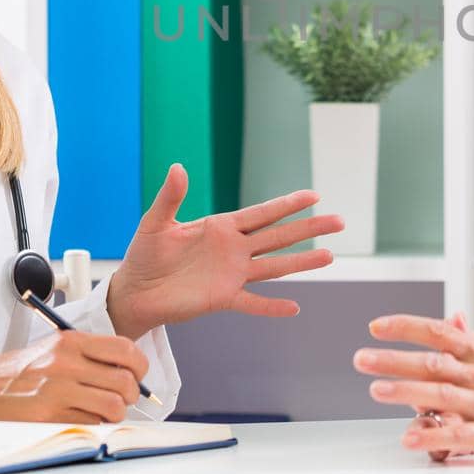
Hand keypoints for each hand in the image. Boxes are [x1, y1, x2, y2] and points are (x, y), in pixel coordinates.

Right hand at [0, 330, 148, 423]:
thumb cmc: (16, 372)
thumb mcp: (52, 349)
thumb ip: (88, 355)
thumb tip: (128, 370)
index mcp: (70, 342)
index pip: (125, 349)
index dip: (139, 366)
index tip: (137, 375)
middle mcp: (66, 363)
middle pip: (125, 382)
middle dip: (130, 395)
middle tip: (120, 399)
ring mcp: (58, 391)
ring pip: (113, 407)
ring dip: (113, 415)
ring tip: (100, 413)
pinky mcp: (49, 416)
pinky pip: (91, 425)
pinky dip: (93, 427)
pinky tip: (79, 420)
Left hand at [107, 163, 344, 340]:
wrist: (134, 292)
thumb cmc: (144, 254)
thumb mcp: (156, 221)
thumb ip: (171, 196)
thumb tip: (178, 166)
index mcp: (222, 227)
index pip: (262, 213)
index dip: (288, 204)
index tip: (314, 196)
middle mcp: (233, 250)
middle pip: (278, 237)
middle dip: (308, 229)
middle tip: (339, 222)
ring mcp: (231, 275)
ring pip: (274, 267)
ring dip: (301, 263)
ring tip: (330, 256)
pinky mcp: (221, 298)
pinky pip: (252, 303)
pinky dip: (271, 307)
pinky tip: (294, 308)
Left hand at [355, 314, 473, 461]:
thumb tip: (454, 322)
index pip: (440, 334)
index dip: (407, 327)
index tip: (377, 326)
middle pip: (433, 364)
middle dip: (393, 360)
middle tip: (361, 358)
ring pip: (442, 397)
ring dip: (406, 393)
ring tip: (376, 390)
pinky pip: (462, 436)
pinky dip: (435, 436)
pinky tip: (410, 438)